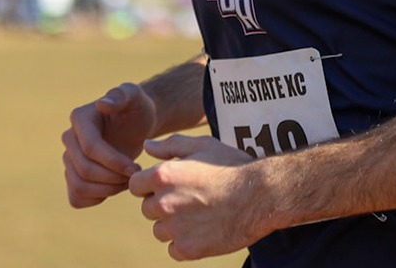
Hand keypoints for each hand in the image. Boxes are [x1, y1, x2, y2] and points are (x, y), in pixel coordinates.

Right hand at [64, 82, 157, 206]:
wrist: (136, 124)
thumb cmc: (137, 108)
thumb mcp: (135, 96)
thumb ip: (122, 95)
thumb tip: (102, 104)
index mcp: (79, 118)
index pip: (90, 148)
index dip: (114, 162)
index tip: (136, 168)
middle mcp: (69, 138)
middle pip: (84, 170)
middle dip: (113, 178)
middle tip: (135, 176)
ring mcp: (69, 158)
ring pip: (78, 187)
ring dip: (106, 191)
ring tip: (127, 182)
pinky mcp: (73, 175)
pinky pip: (75, 197)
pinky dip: (95, 200)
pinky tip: (115, 189)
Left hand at [128, 134, 262, 259]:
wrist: (260, 196)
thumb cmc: (232, 167)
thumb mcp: (203, 145)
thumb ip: (171, 145)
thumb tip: (147, 147)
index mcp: (163, 176)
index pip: (135, 185)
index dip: (150, 184)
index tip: (169, 184)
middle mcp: (164, 203)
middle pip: (147, 209)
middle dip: (162, 204)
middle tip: (191, 198)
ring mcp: (175, 229)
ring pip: (159, 230)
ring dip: (173, 224)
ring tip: (200, 213)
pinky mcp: (188, 249)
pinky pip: (173, 249)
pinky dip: (184, 242)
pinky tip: (203, 229)